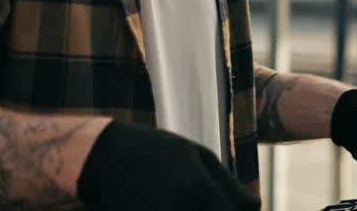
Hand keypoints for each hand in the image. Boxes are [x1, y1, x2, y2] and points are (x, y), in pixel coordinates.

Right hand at [77, 120, 259, 210]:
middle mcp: (181, 210)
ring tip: (196, 201)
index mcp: (197, 187)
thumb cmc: (154, 151)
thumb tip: (254, 206)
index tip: (239, 205)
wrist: (102, 158)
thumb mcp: (194, 154)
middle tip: (215, 202)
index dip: (244, 210)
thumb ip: (226, 182)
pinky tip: (178, 204)